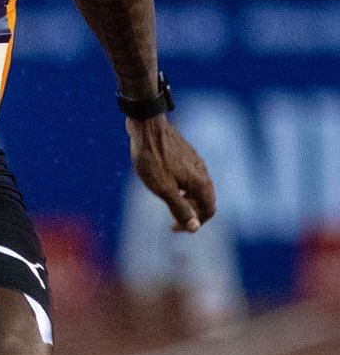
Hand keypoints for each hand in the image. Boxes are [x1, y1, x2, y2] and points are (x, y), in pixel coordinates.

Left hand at [127, 114, 215, 231]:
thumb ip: (180, 208)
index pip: (209, 210)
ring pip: (196, 187)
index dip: (195, 223)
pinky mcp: (185, 153)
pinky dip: (182, 186)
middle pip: (204, 200)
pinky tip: (165, 183)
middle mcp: (202, 171)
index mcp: (201, 182)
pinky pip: (189, 176)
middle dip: (191, 212)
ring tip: (167, 201)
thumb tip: (195, 228)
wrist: (146, 126)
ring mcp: (195, 161)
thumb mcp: (163, 189)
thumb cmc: (152, 158)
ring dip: (186, 199)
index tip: (174, 227)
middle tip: (171, 217)